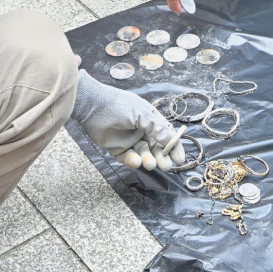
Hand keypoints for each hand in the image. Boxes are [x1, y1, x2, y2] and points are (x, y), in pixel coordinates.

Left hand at [72, 71, 186, 169]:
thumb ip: (158, 128)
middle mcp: (141, 130)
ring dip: (148, 159)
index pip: (166, 135)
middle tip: (165, 166)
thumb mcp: (143, 114)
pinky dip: (133, 161)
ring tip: (149, 163)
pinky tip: (136, 161)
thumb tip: (172, 140)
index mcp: (150, 119)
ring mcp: (130, 140)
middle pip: (156, 148)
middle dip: (161, 157)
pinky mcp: (117, 149)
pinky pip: (128, 158)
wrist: (93, 107)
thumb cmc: (120, 106)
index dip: (174, 147)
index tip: (179, 159)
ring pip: (143, 154)